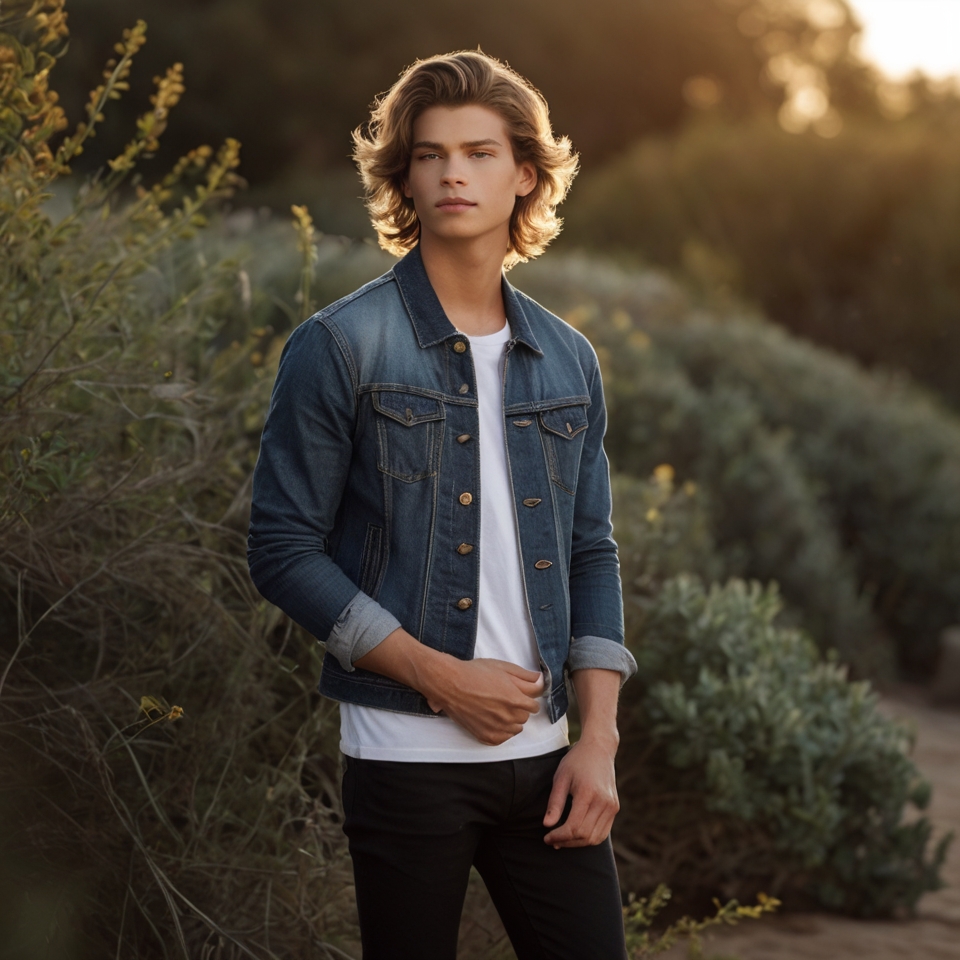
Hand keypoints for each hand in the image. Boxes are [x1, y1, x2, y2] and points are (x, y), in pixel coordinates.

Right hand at [352, 630, 542, 745]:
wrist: (449, 683)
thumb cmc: (475, 673)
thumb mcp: (503, 667)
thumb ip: (525, 677)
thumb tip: (541, 680)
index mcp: (516, 699)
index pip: (534, 706)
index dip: (526, 698)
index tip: (518, 694)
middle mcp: (508, 717)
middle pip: (525, 717)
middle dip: (518, 708)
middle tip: (504, 698)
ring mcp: (497, 728)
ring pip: (515, 729)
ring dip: (510, 720)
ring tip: (496, 708)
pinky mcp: (486, 737)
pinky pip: (503, 738)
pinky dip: (501, 731)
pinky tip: (491, 719)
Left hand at [543, 736, 619, 847]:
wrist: (599, 748)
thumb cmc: (576, 761)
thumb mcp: (561, 778)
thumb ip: (555, 803)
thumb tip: (547, 825)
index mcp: (588, 793)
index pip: (573, 827)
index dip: (558, 836)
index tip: (546, 838)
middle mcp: (603, 802)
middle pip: (584, 835)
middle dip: (566, 842)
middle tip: (552, 840)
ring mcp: (612, 806)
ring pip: (595, 838)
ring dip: (577, 843)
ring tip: (562, 840)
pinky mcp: (615, 807)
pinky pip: (603, 833)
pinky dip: (589, 838)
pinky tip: (576, 835)